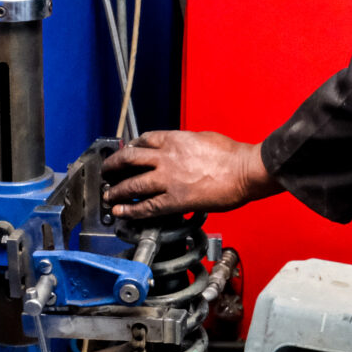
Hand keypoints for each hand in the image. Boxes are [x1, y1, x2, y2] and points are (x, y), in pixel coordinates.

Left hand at [101, 130, 279, 220]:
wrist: (245, 171)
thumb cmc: (231, 155)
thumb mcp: (203, 139)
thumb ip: (185, 144)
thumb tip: (180, 151)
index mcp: (174, 140)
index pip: (143, 140)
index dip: (131, 147)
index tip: (127, 152)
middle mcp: (165, 158)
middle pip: (129, 159)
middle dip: (113, 166)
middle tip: (107, 171)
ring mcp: (168, 179)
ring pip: (132, 183)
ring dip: (116, 190)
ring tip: (108, 195)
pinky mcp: (174, 200)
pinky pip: (146, 206)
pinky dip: (130, 209)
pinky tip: (120, 212)